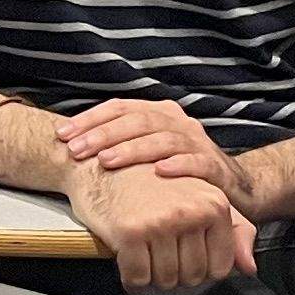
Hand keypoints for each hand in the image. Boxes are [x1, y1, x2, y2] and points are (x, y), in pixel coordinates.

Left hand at [55, 96, 253, 211]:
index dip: (90, 119)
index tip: (62, 135)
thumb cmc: (178, 169)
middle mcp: (178, 121)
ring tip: (107, 161)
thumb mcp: (148, 152)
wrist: (232, 187)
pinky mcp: (215, 165)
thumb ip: (119, 145)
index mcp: (158, 113)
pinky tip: (159, 172)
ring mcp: (197, 142)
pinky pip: (196, 162)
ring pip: (162, 139)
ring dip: (132, 149)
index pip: (120, 107)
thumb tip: (71, 144)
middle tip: (77, 151)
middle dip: (103, 134)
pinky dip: (178, 165)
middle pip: (137, 120)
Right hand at [68, 162, 256, 293]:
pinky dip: (131, 277)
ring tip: (144, 251)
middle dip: (174, 273)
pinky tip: (128, 259)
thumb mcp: (200, 196)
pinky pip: (137, 278)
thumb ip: (233, 231)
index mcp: (213, 203)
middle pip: (192, 276)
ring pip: (164, 280)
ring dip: (151, 275)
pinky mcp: (130, 231)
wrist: (100, 161)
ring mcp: (160, 221)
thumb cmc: (148, 179)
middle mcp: (190, 211)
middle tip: (159, 253)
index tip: (184, 256)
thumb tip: (249, 266)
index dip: (199, 268)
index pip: (219, 266)